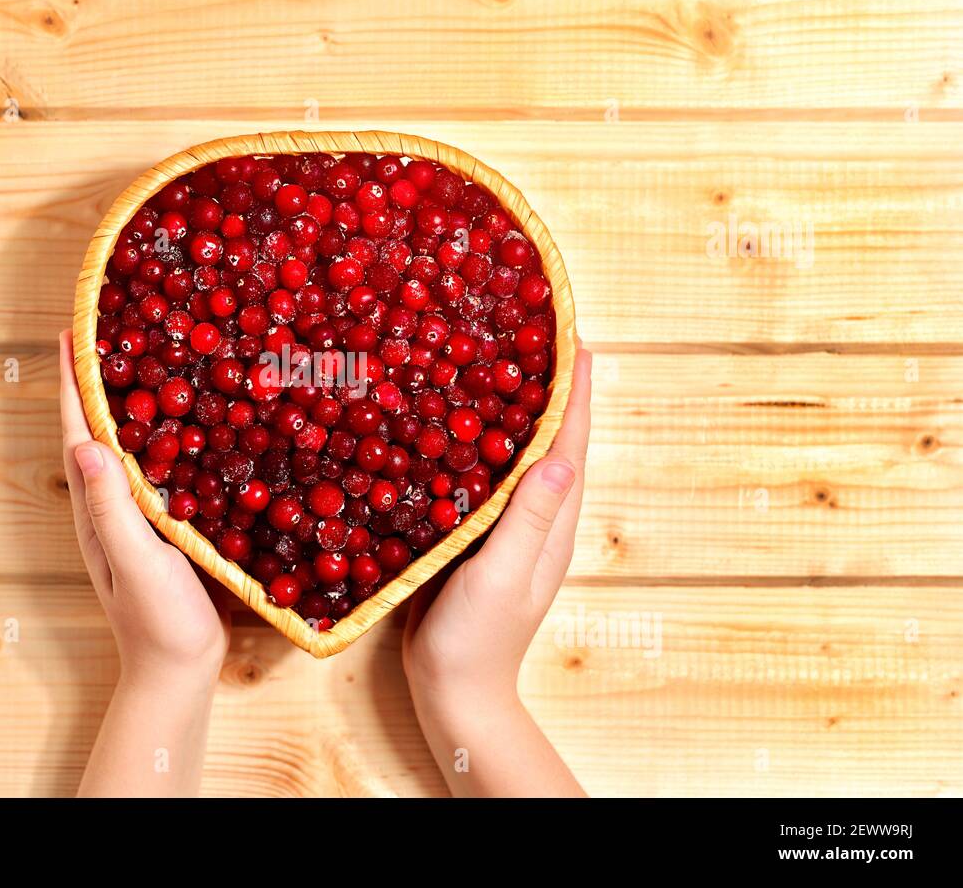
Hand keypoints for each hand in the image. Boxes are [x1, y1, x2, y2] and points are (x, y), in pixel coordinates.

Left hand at [58, 330, 229, 685]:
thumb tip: (85, 445)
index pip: (79, 435)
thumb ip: (111, 509)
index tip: (71, 334)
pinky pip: (155, 471)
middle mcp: (109, 508)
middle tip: (106, 333)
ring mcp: (134, 520)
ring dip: (124, 405)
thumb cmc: (158, 622)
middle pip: (95, 433)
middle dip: (94, 382)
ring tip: (139, 362)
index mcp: (97, 511)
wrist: (179, 672)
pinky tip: (181, 427)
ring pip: (124, 449)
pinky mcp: (163, 529)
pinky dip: (158, 438)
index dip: (74, 384)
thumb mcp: (136, 563)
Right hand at [404, 341, 591, 704]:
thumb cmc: (479, 639)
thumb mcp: (504, 577)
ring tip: (493, 361)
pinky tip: (449, 424)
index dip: (575, 391)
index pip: (570, 444)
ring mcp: (503, 527)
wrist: (454, 691)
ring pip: (511, 455)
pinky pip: (478, 478)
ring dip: (509, 409)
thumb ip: (527, 521)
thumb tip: (560, 458)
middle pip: (547, 440)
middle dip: (546, 387)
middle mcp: (533, 518)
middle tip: (530, 332)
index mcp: (551, 523)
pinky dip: (473, 445)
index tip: (575, 338)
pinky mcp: (470, 536)